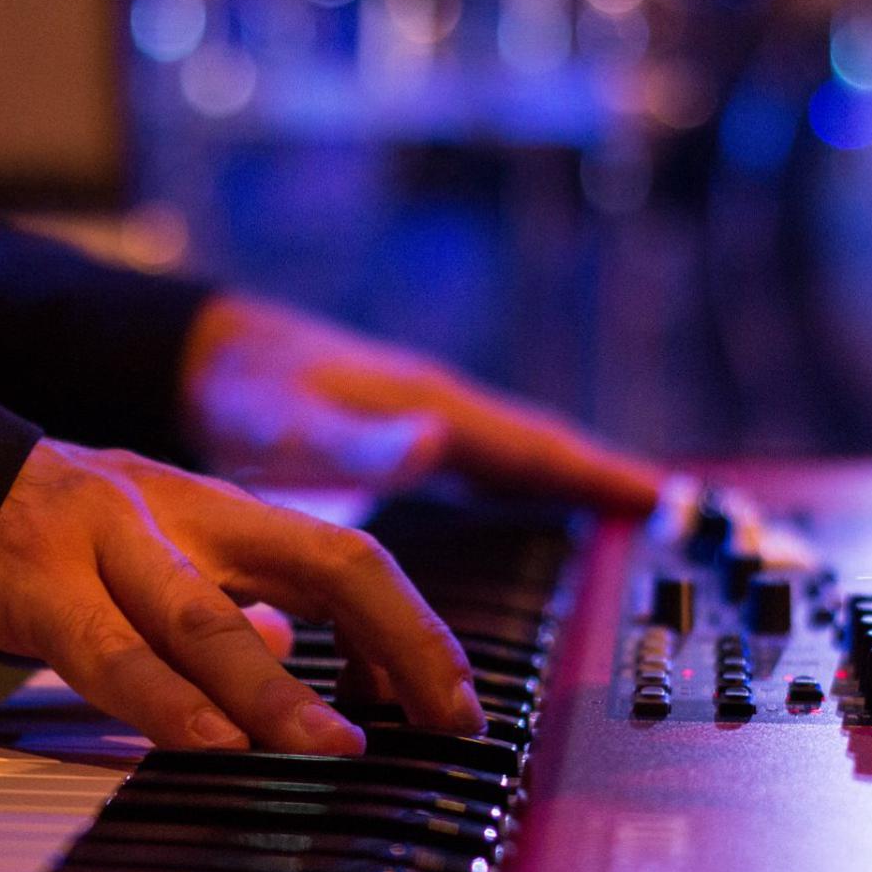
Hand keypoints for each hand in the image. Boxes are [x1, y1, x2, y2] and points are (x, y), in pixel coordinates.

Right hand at [0, 440, 483, 751]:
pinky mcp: (27, 584)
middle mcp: (175, 511)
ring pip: (209, 618)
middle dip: (402, 641)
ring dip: (281, 694)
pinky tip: (211, 745)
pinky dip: (166, 704)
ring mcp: (102, 542)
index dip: (413, 627)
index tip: (454, 701)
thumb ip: (218, 602)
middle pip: (322, 560)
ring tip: (337, 750)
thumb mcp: (141, 555)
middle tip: (448, 720)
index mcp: (211, 509)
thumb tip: (290, 658)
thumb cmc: (33, 535)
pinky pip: (108, 653)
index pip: (344, 554)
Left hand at [182, 294, 662, 509]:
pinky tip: (523, 508)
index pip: (533, 445)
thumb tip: (440, 444)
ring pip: (512, 457)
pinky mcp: (397, 440)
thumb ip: (359, 444)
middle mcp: (438, 411)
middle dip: (602, 477)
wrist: (200, 358)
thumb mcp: (292, 427)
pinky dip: (516, 487)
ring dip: (566, 482)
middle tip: (670, 509)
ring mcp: (421, 422)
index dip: (597, 474)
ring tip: (623, 513)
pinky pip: (477, 467)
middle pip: (539, 448)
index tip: (663, 498)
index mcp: (431, 408)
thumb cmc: (244, 393)